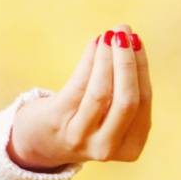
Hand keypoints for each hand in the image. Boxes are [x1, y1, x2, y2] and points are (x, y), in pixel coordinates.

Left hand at [9, 26, 151, 171]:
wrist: (37, 141)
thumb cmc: (81, 120)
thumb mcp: (110, 117)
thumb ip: (123, 91)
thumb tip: (129, 41)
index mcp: (130, 147)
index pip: (143, 103)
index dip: (142, 69)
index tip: (137, 41)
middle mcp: (107, 146)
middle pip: (127, 100)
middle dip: (128, 63)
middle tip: (124, 32)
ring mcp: (80, 136)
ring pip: (102, 92)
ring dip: (107, 58)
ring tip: (109, 34)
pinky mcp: (57, 121)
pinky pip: (78, 86)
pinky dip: (89, 61)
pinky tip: (94, 43)